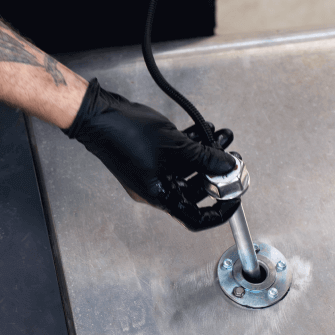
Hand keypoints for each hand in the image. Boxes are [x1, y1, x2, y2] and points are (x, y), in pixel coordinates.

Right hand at [63, 79, 239, 230]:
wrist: (99, 115)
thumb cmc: (125, 135)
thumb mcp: (175, 146)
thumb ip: (205, 157)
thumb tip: (227, 165)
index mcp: (160, 196)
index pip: (194, 218)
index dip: (219, 212)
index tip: (234, 198)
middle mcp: (157, 188)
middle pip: (194, 191)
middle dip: (216, 173)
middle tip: (231, 159)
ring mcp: (153, 171)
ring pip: (188, 169)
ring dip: (207, 153)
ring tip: (222, 137)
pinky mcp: (151, 155)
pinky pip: (178, 155)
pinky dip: (193, 144)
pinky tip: (205, 129)